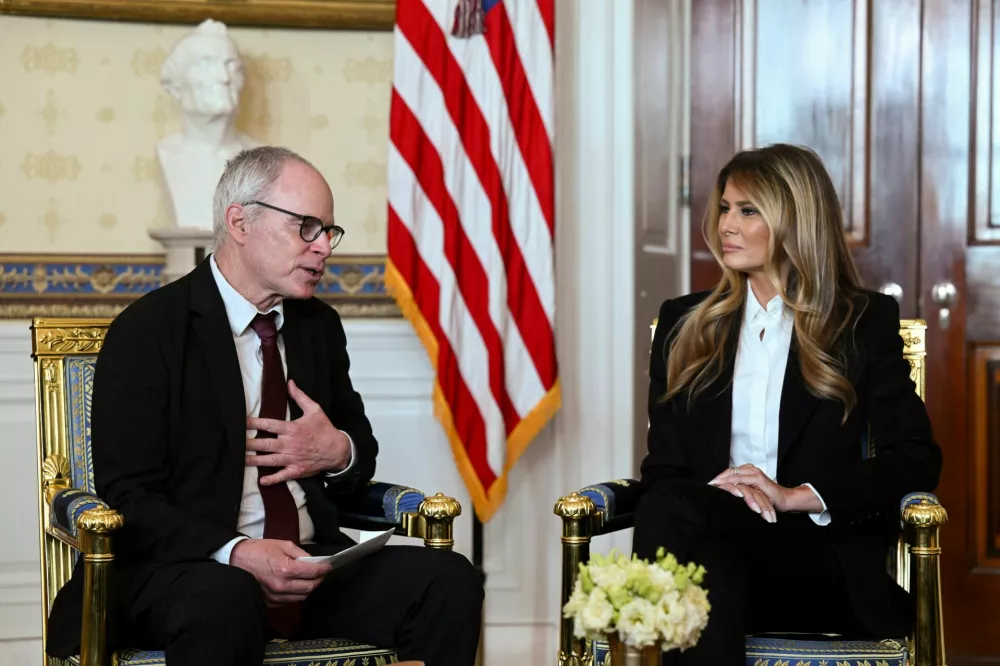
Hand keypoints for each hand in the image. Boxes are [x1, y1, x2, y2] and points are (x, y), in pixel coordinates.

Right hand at [229, 539, 331, 605]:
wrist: (237, 560)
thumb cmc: (259, 550)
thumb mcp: (283, 544)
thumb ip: (300, 553)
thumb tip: (313, 561)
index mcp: (285, 569)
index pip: (312, 573)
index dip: (324, 569)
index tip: (328, 567)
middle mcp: (281, 585)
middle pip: (309, 588)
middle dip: (319, 580)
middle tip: (321, 573)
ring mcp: (275, 596)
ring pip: (301, 597)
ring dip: (308, 588)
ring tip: (310, 579)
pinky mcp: (269, 602)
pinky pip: (289, 601)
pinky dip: (296, 594)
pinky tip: (296, 585)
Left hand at [246, 379, 351, 484]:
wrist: (338, 449)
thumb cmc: (325, 429)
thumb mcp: (314, 409)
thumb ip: (300, 396)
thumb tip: (289, 383)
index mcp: (292, 429)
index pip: (269, 425)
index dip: (254, 423)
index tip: (242, 422)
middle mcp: (290, 444)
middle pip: (265, 444)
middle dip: (249, 444)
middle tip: (235, 443)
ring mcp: (293, 458)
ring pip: (270, 460)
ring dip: (255, 461)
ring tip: (241, 460)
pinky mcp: (297, 470)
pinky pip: (283, 475)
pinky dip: (272, 479)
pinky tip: (261, 481)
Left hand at [709, 464, 824, 515]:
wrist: (782, 500)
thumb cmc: (766, 497)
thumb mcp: (749, 492)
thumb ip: (738, 489)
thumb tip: (722, 493)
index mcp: (746, 471)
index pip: (729, 472)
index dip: (719, 478)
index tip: (708, 484)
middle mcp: (750, 469)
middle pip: (729, 471)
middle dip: (718, 478)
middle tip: (708, 484)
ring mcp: (754, 472)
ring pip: (735, 474)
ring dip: (723, 480)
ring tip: (714, 485)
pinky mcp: (759, 479)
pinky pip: (743, 479)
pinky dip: (734, 483)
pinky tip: (728, 488)